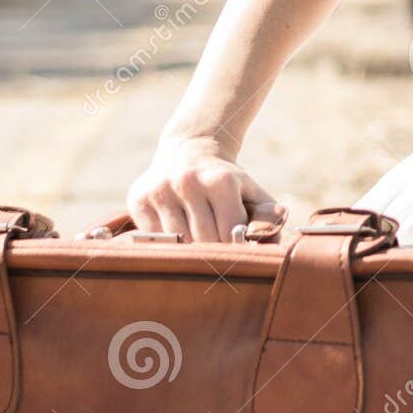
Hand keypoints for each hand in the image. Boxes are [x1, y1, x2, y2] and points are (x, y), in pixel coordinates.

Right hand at [126, 136, 285, 242]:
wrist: (189, 151)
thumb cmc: (226, 182)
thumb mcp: (251, 191)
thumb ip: (268, 218)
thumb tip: (274, 246)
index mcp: (221, 181)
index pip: (229, 232)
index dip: (236, 249)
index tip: (238, 257)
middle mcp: (188, 181)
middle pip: (202, 240)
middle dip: (212, 254)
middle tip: (217, 261)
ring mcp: (160, 190)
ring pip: (176, 243)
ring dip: (187, 253)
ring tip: (196, 251)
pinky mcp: (138, 199)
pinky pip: (151, 239)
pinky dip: (164, 246)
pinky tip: (174, 240)